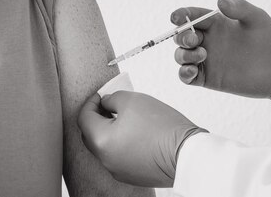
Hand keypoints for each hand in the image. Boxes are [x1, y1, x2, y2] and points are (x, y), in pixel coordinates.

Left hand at [78, 91, 207, 187]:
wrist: (187, 154)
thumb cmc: (161, 126)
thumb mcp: (133, 100)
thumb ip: (113, 99)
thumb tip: (106, 103)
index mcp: (101, 141)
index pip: (84, 118)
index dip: (91, 102)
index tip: (101, 95)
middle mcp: (105, 160)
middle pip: (92, 135)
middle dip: (99, 117)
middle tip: (111, 104)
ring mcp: (119, 170)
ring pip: (106, 146)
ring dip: (111, 131)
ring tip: (127, 118)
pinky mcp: (133, 175)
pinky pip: (120, 156)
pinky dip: (123, 144)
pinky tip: (138, 133)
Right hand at [172, 0, 270, 112]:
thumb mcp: (257, 18)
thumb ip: (239, 7)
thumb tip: (219, 2)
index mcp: (216, 24)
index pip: (192, 16)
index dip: (181, 15)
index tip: (177, 17)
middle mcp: (208, 41)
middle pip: (182, 36)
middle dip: (181, 36)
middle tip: (194, 39)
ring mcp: (207, 60)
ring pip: (181, 56)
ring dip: (183, 54)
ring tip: (202, 55)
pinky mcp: (209, 79)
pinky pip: (187, 77)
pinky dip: (183, 74)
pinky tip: (192, 71)